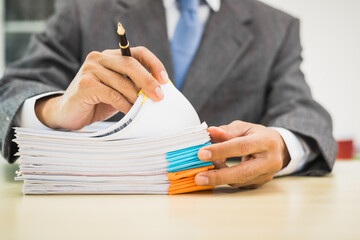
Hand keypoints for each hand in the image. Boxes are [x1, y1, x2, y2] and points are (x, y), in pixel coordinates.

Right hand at [35, 47, 168, 129]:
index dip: (154, 64)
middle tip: (160, 96)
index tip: (165, 80)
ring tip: (145, 108)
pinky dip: (124, 104)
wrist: (68, 113)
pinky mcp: (86, 84)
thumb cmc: (97, 102)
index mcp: (110, 56)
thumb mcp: (119, 91)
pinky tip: (130, 112)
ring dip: (137, 97)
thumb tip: (159, 91)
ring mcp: (90, 70)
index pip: (137, 53)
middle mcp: (99, 58)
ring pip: (122, 81)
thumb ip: (133, 86)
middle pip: (130, 64)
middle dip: (148, 81)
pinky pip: (112, 94)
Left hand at [195, 121, 289, 187]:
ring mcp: (266, 175)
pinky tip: (217, 171)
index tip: (201, 153)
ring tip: (206, 168)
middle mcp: (270, 161)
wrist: (277, 148)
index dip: (220, 150)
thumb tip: (209, 131)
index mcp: (266, 142)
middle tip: (199, 177)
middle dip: (218, 176)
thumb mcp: (244, 127)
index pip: (241, 147)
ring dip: (219, 176)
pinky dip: (225, 178)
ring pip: (239, 181)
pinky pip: (239, 184)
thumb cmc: (257, 135)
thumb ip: (226, 131)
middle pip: (242, 172)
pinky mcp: (260, 183)